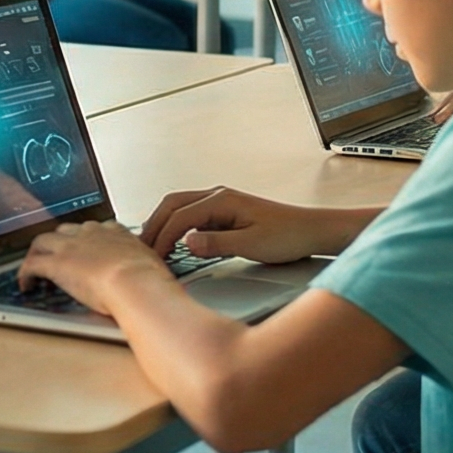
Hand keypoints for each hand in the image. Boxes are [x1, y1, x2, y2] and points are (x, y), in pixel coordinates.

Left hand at [18, 221, 175, 315]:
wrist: (136, 283)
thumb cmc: (149, 279)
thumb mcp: (153, 267)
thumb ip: (148, 270)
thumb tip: (157, 282)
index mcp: (115, 233)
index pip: (94, 229)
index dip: (86, 238)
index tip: (85, 247)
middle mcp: (90, 234)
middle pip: (66, 230)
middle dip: (58, 241)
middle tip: (55, 255)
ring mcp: (71, 246)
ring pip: (43, 241)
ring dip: (37, 253)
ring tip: (34, 266)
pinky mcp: (56, 263)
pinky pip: (32, 264)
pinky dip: (25, 273)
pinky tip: (25, 283)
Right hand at [141, 186, 330, 264]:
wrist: (311, 231)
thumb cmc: (288, 236)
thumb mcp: (252, 244)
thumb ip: (217, 243)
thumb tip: (188, 242)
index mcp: (222, 200)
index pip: (180, 217)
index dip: (163, 237)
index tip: (153, 257)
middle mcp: (218, 196)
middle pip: (172, 204)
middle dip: (154, 226)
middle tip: (141, 250)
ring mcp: (220, 203)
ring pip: (179, 207)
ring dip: (162, 224)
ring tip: (151, 247)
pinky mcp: (223, 213)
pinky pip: (190, 215)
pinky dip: (175, 227)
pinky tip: (172, 242)